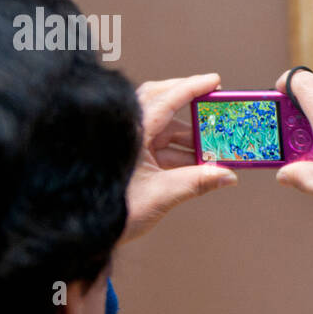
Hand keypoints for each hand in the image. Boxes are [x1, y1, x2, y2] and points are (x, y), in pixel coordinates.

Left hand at [122, 73, 236, 242]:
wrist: (84, 232)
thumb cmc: (113, 212)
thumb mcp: (162, 194)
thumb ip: (197, 182)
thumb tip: (228, 176)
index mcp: (132, 132)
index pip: (166, 100)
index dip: (192, 88)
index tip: (214, 81)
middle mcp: (129, 132)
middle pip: (161, 104)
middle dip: (189, 104)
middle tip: (213, 103)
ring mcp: (129, 145)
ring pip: (163, 130)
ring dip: (188, 138)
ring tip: (214, 147)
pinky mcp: (130, 159)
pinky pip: (158, 147)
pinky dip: (178, 152)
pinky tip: (199, 163)